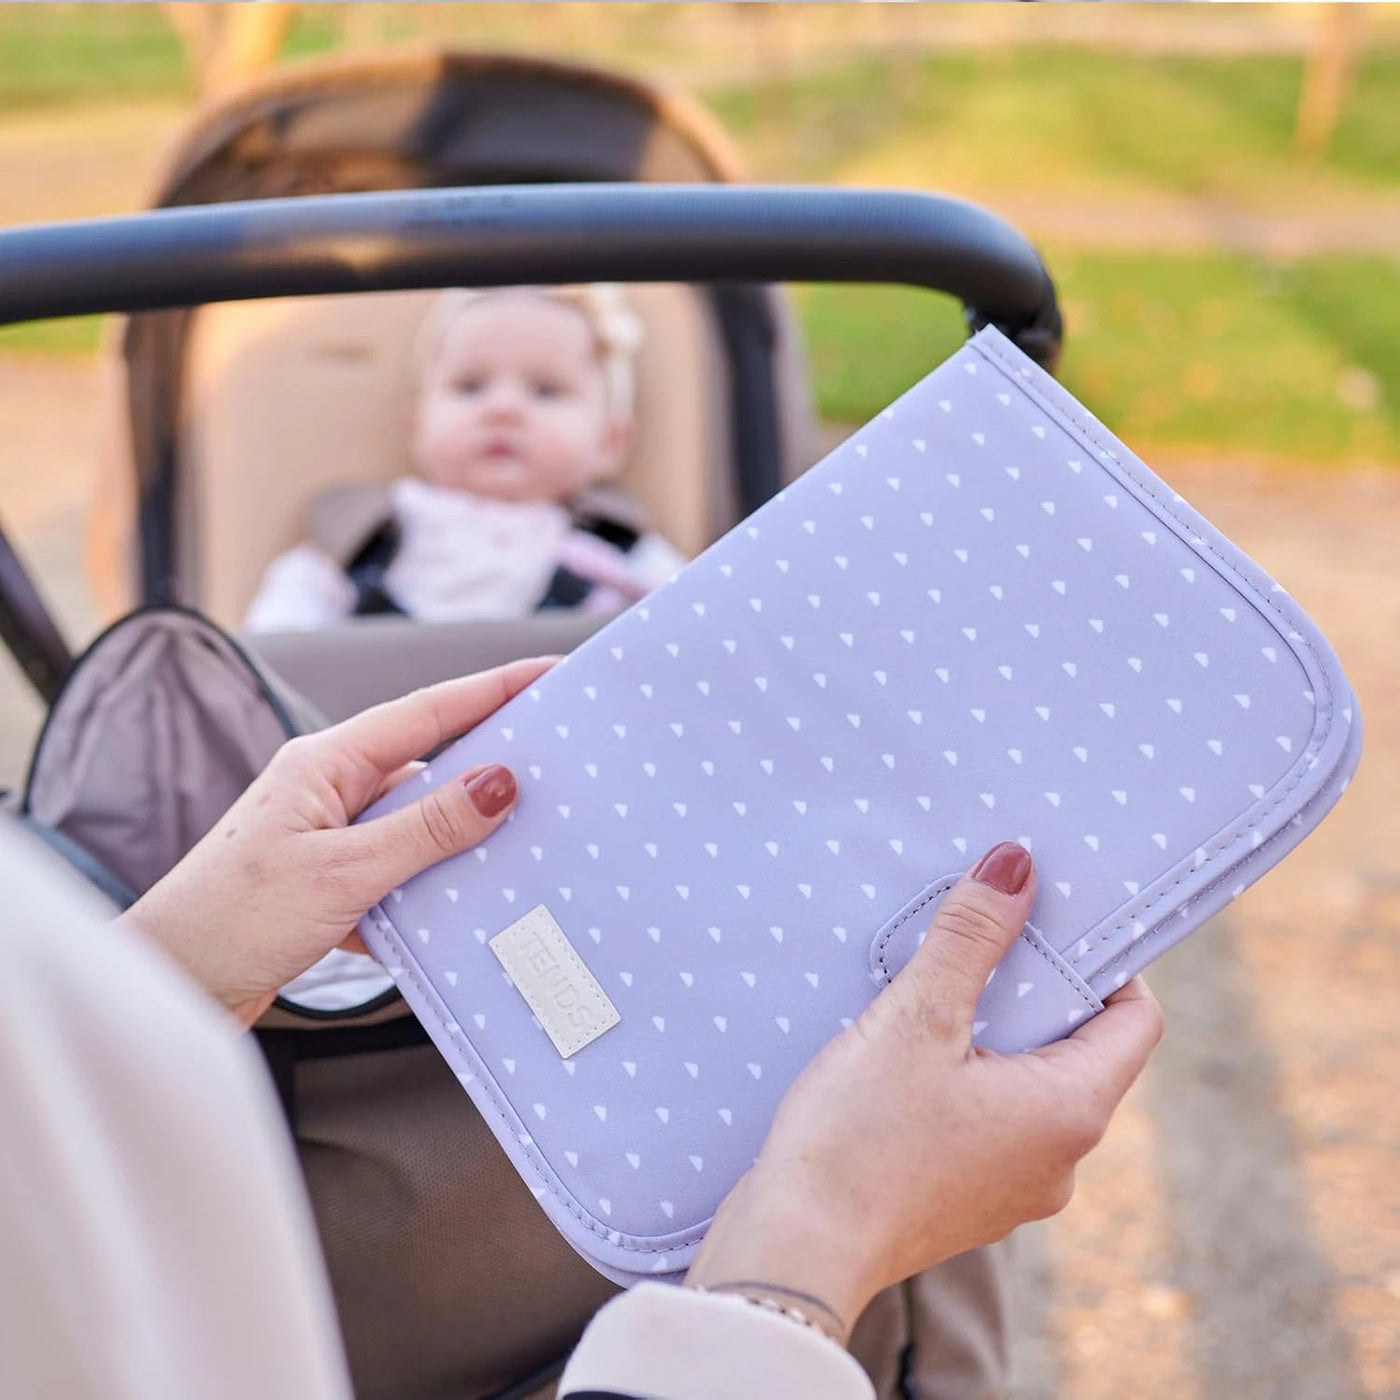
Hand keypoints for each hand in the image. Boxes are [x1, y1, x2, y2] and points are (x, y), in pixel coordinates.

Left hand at [120, 656, 556, 1026]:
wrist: (170, 988)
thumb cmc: (233, 921)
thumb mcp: (345, 871)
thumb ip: (427, 827)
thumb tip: (500, 782)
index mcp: (325, 763)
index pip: (427, 711)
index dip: (492, 688)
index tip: (547, 673)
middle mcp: (327, 790)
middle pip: (427, 766)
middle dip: (489, 770)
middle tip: (557, 768)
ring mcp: (326, 838)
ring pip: (416, 828)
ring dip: (459, 845)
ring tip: (523, 852)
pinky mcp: (326, 886)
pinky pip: (397, 876)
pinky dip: (428, 895)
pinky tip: (460, 917)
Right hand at [685, 840, 1163, 1342]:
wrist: (794, 1248)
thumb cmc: (858, 1138)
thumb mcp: (916, 1019)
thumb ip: (970, 938)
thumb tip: (1015, 865)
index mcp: (1069, 1112)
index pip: (1136, 1019)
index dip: (1104, 961)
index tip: (1050, 922)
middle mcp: (1059, 1160)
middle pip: (1076, 1048)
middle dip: (1029, 990)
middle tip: (975, 946)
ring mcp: (1013, 1188)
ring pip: (1025, 1084)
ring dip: (987, 1036)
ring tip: (924, 1001)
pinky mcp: (965, 1201)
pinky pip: (987, 1121)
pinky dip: (960, 1080)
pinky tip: (899, 1060)